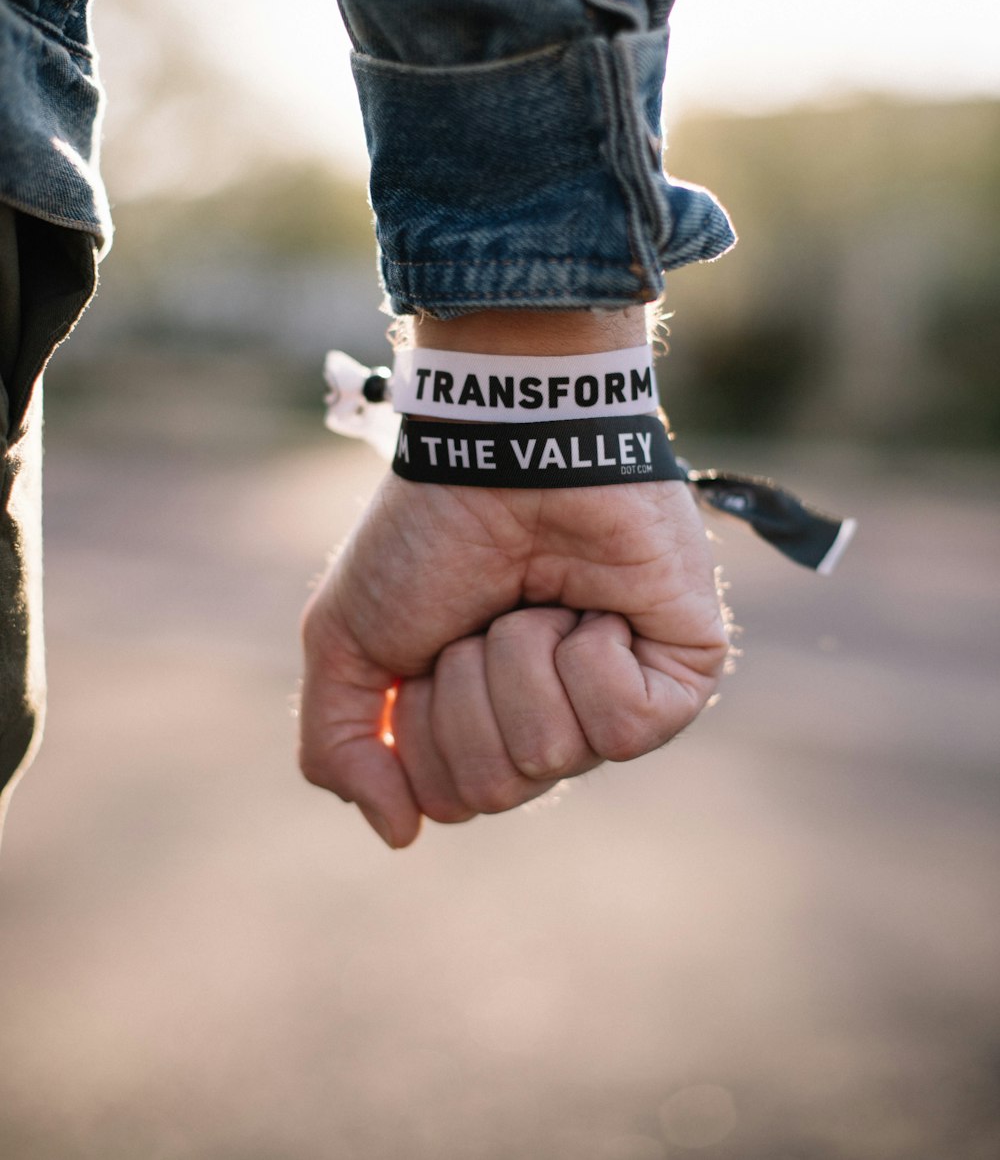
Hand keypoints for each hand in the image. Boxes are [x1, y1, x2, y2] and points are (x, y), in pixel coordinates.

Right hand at [299, 471, 728, 846]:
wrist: (504, 447)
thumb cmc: (430, 531)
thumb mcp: (346, 641)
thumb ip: (340, 746)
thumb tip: (398, 833)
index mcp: (481, 718)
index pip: (448, 799)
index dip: (421, 724)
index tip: (429, 641)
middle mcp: (549, 718)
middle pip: (494, 788)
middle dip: (466, 689)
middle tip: (484, 614)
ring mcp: (616, 698)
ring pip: (551, 754)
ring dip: (522, 659)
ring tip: (541, 597)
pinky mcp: (682, 675)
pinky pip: (623, 728)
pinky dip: (589, 657)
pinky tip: (595, 608)